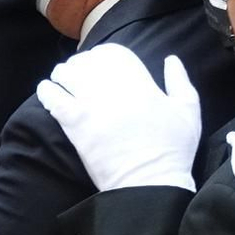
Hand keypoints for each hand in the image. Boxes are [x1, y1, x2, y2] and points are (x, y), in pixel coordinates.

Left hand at [36, 43, 199, 191]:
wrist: (149, 182)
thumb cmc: (173, 148)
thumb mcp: (188, 111)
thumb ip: (179, 81)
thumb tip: (170, 59)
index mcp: (140, 82)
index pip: (112, 52)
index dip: (105, 55)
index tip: (105, 65)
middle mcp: (112, 87)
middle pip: (85, 60)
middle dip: (82, 65)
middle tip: (82, 75)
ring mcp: (90, 104)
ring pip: (64, 73)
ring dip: (63, 75)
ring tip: (65, 82)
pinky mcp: (73, 123)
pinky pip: (50, 96)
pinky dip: (47, 90)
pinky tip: (50, 93)